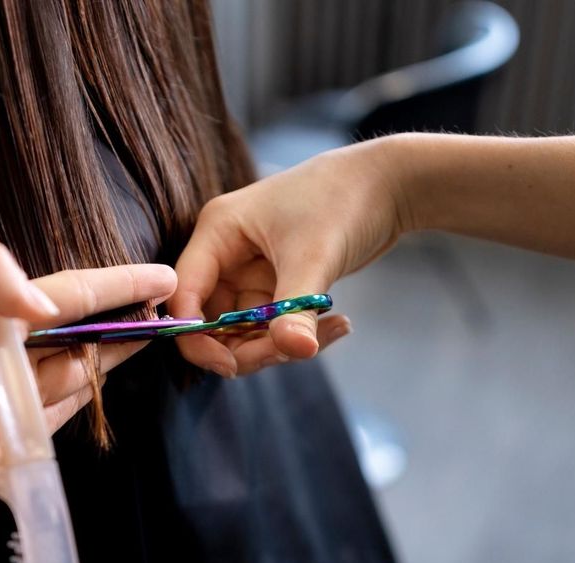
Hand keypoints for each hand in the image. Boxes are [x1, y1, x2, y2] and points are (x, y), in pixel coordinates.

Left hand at [0, 244, 175, 541]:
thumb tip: (44, 302)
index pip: (58, 289)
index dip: (111, 282)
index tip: (160, 276)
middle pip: (72, 322)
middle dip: (119, 309)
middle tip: (171, 300)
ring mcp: (8, 393)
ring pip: (76, 360)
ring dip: (115, 345)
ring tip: (159, 329)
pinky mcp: (17, 434)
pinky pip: (66, 403)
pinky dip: (95, 385)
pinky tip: (119, 370)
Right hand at [170, 141, 405, 376]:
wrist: (388, 184)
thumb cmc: (342, 201)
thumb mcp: (314, 256)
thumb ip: (295, 310)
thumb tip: (293, 351)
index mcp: (217, 232)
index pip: (185, 294)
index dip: (196, 336)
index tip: (231, 366)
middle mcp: (225, 253)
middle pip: (212, 323)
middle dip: (248, 347)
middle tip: (292, 351)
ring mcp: (250, 271)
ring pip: (245, 332)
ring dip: (282, 344)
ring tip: (332, 329)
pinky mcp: (276, 285)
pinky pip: (274, 326)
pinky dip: (301, 333)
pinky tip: (340, 324)